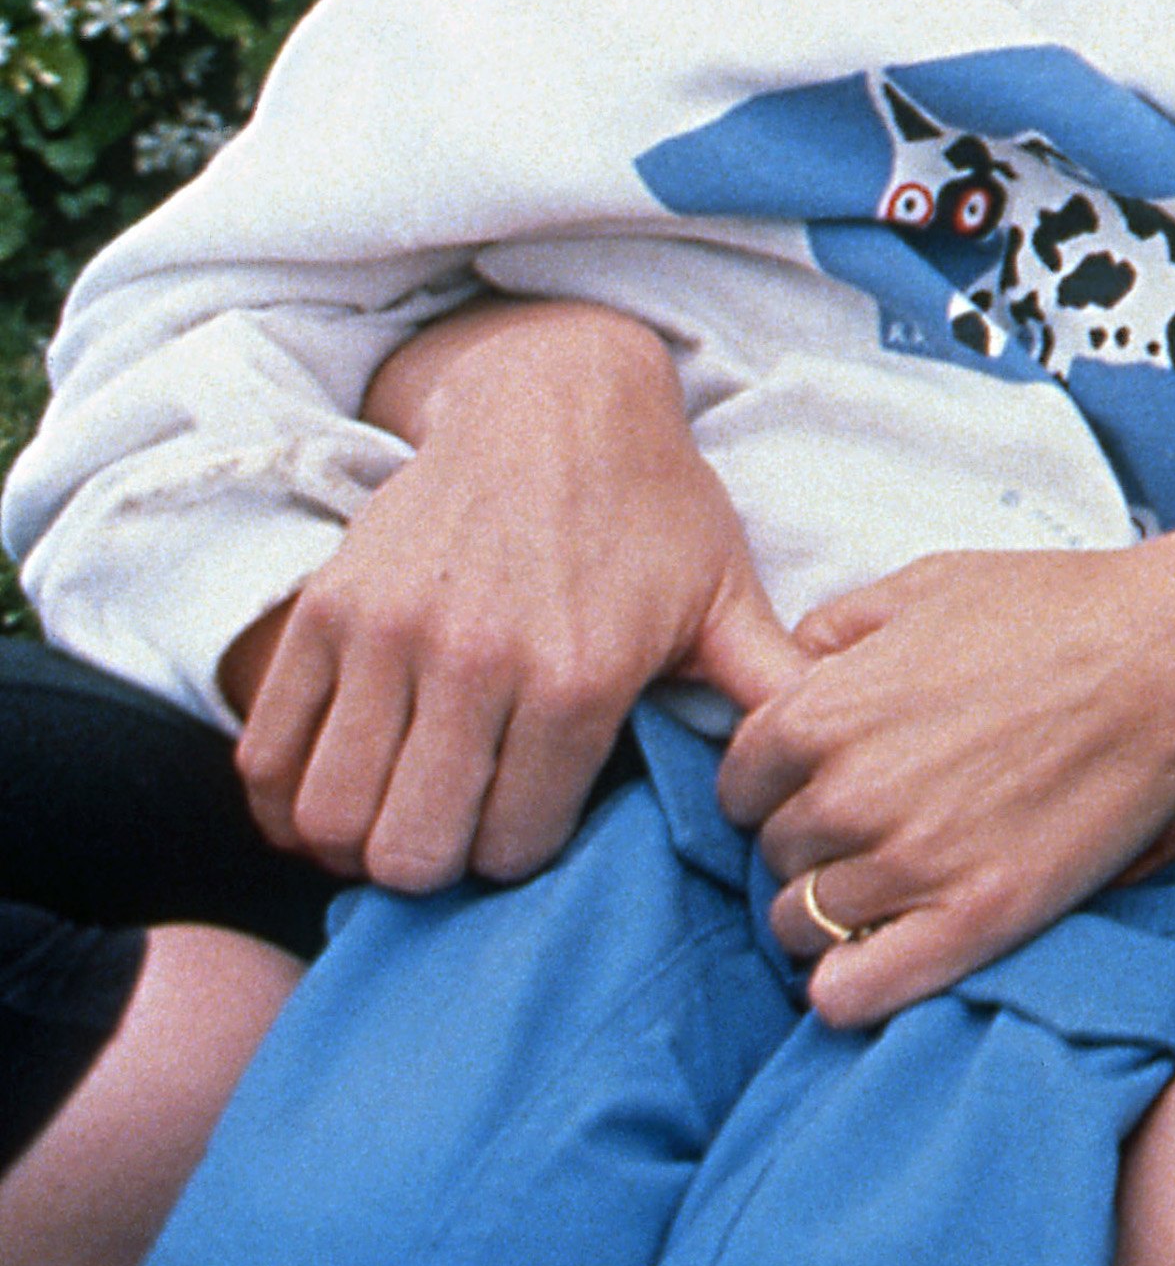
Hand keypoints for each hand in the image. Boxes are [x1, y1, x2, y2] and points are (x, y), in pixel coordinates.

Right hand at [228, 301, 797, 890]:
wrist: (553, 400)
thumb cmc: (652, 508)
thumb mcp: (727, 596)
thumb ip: (769, 691)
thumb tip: (816, 772)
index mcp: (578, 674)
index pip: (511, 846)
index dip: (521, 856)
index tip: (533, 828)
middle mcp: (475, 660)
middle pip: (410, 850)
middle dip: (437, 864)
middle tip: (460, 834)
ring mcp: (387, 634)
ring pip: (332, 816)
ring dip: (360, 840)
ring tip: (400, 819)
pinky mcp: (325, 611)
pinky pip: (268, 757)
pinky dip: (288, 800)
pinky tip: (340, 794)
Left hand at [728, 531, 1174, 1026]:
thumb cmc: (1058, 609)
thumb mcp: (926, 585)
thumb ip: (833, 630)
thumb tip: (787, 675)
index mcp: (819, 712)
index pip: (737, 786)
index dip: (780, 783)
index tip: (829, 781)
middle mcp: (848, 794)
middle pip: (773, 856)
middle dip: (813, 841)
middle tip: (882, 822)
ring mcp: (911, 863)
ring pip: (804, 926)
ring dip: (835, 912)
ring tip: (896, 884)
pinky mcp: (977, 918)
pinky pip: (854, 992)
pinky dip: (848, 987)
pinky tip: (877, 960)